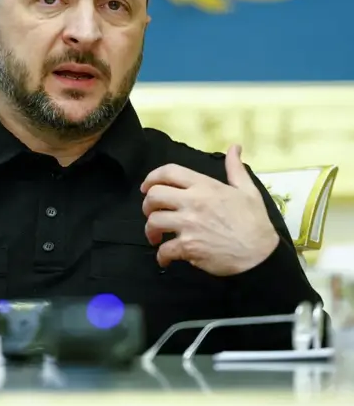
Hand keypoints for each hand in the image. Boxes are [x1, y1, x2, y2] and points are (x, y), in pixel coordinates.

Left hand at [140, 144, 278, 275]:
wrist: (260, 255)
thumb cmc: (254, 222)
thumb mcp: (247, 190)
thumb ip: (235, 168)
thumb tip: (234, 147)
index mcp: (205, 186)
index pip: (169, 172)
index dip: (151, 178)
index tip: (146, 187)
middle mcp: (193, 202)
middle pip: (154, 196)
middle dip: (147, 205)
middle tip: (151, 213)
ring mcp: (189, 225)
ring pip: (153, 222)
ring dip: (150, 230)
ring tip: (156, 237)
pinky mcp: (188, 247)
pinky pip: (164, 250)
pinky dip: (161, 256)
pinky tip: (165, 258)